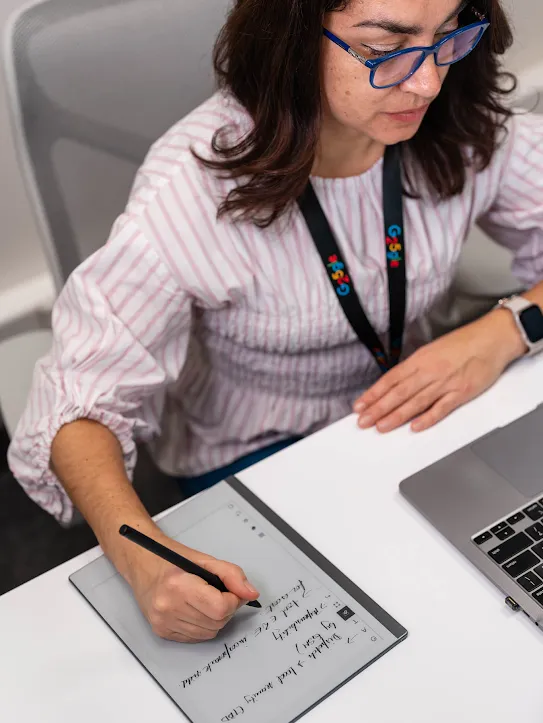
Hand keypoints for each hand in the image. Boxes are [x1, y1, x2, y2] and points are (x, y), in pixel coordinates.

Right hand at [127, 535, 259, 642]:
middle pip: (217, 622)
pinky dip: (202, 625)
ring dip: (214, 618)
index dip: (233, 600)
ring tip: (205, 599)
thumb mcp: (205, 559)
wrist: (142, 564)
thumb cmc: (172, 559)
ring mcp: (163, 622)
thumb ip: (232, 575)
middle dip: (226, 609)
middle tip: (218, 593)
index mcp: (179, 586)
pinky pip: (195, 637)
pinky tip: (194, 609)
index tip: (231, 591)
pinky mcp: (162, 632)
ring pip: (208, 633)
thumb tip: (251, 594)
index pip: (221, 608)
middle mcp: (168, 607)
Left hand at [353, 309, 525, 433]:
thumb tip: (396, 384)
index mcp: (419, 360)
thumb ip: (415, 368)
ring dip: (396, 416)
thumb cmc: (463, 343)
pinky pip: (441, 408)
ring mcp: (445, 383)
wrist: (491, 338)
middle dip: (378, 408)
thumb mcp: (431, 350)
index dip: (373, 394)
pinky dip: (428, 418)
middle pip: (399, 393)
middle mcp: (429, 371)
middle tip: (363, 422)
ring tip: (381, 426)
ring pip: (416, 402)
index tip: (359, 406)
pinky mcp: (462, 392)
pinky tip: (415, 427)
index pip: (390, 379)